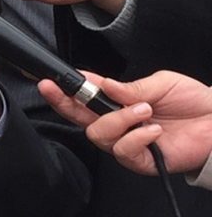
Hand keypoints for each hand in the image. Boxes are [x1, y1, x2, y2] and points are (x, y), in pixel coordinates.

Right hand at [39, 70, 211, 175]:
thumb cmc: (192, 101)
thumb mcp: (160, 83)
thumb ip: (130, 87)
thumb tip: (101, 83)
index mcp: (117, 101)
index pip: (84, 95)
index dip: (64, 90)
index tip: (50, 81)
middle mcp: (118, 123)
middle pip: (80, 119)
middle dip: (65, 104)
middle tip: (59, 90)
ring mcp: (129, 142)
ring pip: (100, 136)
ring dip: (118, 120)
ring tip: (144, 110)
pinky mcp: (143, 161)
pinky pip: (124, 153)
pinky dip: (136, 138)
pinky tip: (153, 129)